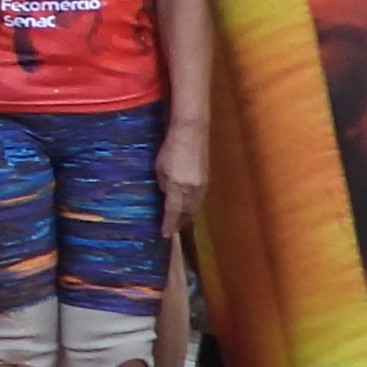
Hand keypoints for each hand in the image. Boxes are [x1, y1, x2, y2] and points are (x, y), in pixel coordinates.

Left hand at [155, 117, 209, 239]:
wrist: (192, 132)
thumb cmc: (171, 148)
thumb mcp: (159, 168)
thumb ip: (163, 185)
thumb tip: (166, 195)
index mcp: (178, 187)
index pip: (173, 212)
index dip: (169, 225)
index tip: (164, 235)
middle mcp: (193, 190)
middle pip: (187, 213)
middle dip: (179, 223)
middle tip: (172, 230)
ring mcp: (202, 185)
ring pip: (194, 207)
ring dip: (187, 216)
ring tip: (180, 222)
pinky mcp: (206, 179)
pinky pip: (199, 198)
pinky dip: (192, 205)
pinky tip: (188, 206)